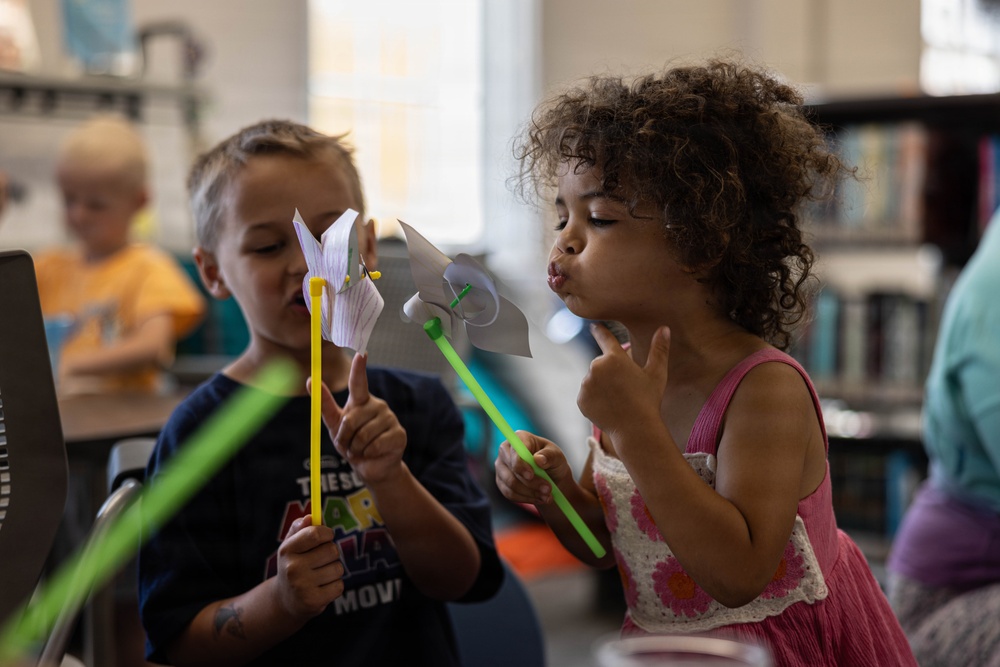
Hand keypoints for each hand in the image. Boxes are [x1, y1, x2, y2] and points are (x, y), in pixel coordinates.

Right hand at [274, 516, 344, 619]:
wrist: (285, 601)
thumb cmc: (293, 565)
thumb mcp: (291, 545)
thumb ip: (300, 528)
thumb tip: (310, 517)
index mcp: (287, 550)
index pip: (315, 534)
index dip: (327, 533)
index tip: (327, 536)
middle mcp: (293, 568)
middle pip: (332, 550)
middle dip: (331, 553)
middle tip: (320, 560)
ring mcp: (302, 586)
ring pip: (338, 568)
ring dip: (333, 570)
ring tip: (319, 576)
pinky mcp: (313, 602)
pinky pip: (339, 586)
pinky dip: (334, 586)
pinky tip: (321, 588)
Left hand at [311, 353, 406, 485]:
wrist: (371, 467)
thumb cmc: (352, 443)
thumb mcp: (334, 424)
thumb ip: (324, 403)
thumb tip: (310, 379)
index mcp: (361, 401)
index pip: (358, 382)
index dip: (359, 368)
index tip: (361, 353)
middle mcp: (377, 405)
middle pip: (351, 419)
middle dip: (344, 437)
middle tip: (348, 446)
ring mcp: (390, 418)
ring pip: (363, 435)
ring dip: (356, 448)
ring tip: (361, 450)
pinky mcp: (399, 434)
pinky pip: (376, 444)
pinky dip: (369, 454)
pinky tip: (373, 454)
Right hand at [494, 430, 571, 505]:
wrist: (551, 476)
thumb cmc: (553, 461)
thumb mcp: (557, 456)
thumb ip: (549, 456)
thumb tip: (538, 459)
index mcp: (520, 438)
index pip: (515, 451)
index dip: (521, 464)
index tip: (531, 475)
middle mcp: (506, 450)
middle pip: (512, 469)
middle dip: (530, 483)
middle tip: (548, 490)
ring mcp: (501, 467)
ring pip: (510, 484)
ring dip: (530, 493)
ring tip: (547, 496)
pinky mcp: (501, 482)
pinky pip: (509, 494)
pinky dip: (526, 499)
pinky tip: (538, 498)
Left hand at [579, 324, 670, 437]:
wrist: (635, 429)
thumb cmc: (649, 400)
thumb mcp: (657, 373)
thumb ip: (659, 349)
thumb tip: (664, 328)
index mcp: (614, 357)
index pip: (604, 338)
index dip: (599, 331)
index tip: (594, 326)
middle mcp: (596, 367)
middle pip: (601, 364)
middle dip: (609, 372)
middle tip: (624, 388)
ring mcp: (586, 384)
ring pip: (593, 380)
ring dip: (601, 385)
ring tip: (618, 399)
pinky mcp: (581, 399)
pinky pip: (587, 395)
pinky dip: (595, 399)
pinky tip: (609, 407)